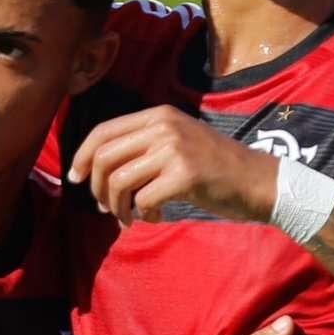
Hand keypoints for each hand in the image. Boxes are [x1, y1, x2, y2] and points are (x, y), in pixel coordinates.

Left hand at [68, 104, 278, 225]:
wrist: (259, 181)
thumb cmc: (215, 168)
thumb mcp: (178, 142)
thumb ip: (143, 146)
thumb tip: (96, 169)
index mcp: (158, 115)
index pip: (103, 131)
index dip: (82, 157)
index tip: (75, 179)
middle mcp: (164, 126)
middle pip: (105, 158)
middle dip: (98, 189)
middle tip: (107, 209)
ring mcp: (174, 149)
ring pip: (119, 181)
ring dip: (118, 208)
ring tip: (129, 219)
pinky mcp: (185, 175)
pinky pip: (143, 200)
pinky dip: (144, 215)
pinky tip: (157, 217)